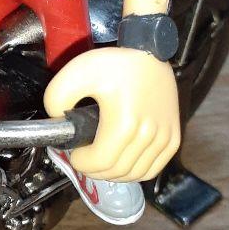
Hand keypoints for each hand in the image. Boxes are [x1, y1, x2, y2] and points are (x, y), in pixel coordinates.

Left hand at [44, 47, 180, 181]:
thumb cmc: (115, 64)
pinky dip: (134, 172)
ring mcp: (163, 139)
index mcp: (124, 123)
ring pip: (133, 174)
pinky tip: (122, 162)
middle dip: (93, 169)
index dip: (81, 162)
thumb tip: (56, 120)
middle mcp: (148, 135)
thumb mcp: (77, 72)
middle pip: (115, 172)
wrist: (150, 54)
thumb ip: (56, 97)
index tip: (75, 152)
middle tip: (84, 156)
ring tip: (100, 159)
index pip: (99, 163)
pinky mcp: (172, 139)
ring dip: (112, 174)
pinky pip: (152, 170)